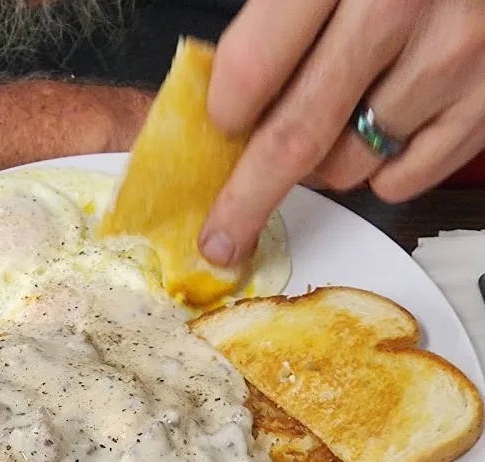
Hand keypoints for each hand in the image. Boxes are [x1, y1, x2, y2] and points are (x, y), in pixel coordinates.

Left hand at [199, 0, 484, 266]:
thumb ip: (282, 12)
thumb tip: (230, 92)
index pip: (254, 68)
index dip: (223, 114)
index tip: (217, 132)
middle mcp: (398, 9)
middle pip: (296, 139)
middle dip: (246, 200)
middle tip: (221, 234)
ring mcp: (449, 59)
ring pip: (346, 167)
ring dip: (320, 164)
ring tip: (335, 118)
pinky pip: (401, 180)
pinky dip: (378, 170)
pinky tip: (383, 124)